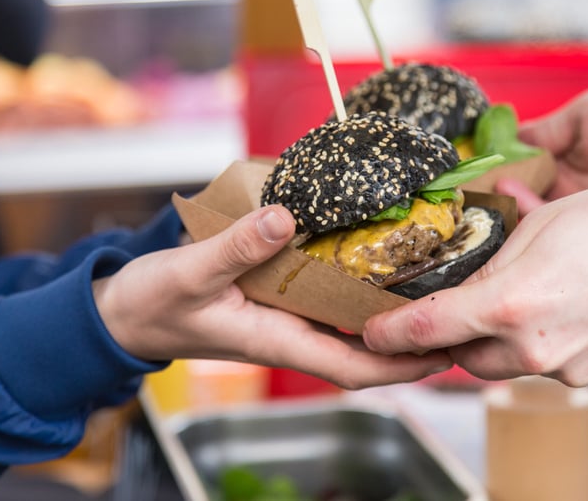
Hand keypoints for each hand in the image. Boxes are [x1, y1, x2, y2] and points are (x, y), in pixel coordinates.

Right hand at [93, 205, 451, 389]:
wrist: (124, 311)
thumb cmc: (153, 303)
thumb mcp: (190, 272)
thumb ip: (234, 249)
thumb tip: (285, 219)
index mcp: (279, 340)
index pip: (354, 367)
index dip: (402, 365)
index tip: (446, 351)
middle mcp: (294, 334)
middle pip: (367, 351)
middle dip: (415, 342)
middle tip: (462, 314)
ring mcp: (290, 319)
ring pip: (354, 327)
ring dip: (394, 317)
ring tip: (439, 290)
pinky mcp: (282, 300)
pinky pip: (333, 304)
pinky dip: (362, 293)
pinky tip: (383, 270)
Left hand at [363, 181, 587, 385]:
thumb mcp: (542, 225)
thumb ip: (492, 263)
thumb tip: (464, 287)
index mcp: (512, 304)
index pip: (429, 330)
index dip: (392, 333)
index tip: (372, 331)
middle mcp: (536, 349)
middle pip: (465, 357)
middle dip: (453, 335)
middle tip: (458, 302)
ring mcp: (571, 369)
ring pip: (510, 364)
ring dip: (503, 340)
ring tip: (529, 296)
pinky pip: (552, 366)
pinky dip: (545, 344)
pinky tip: (570, 308)